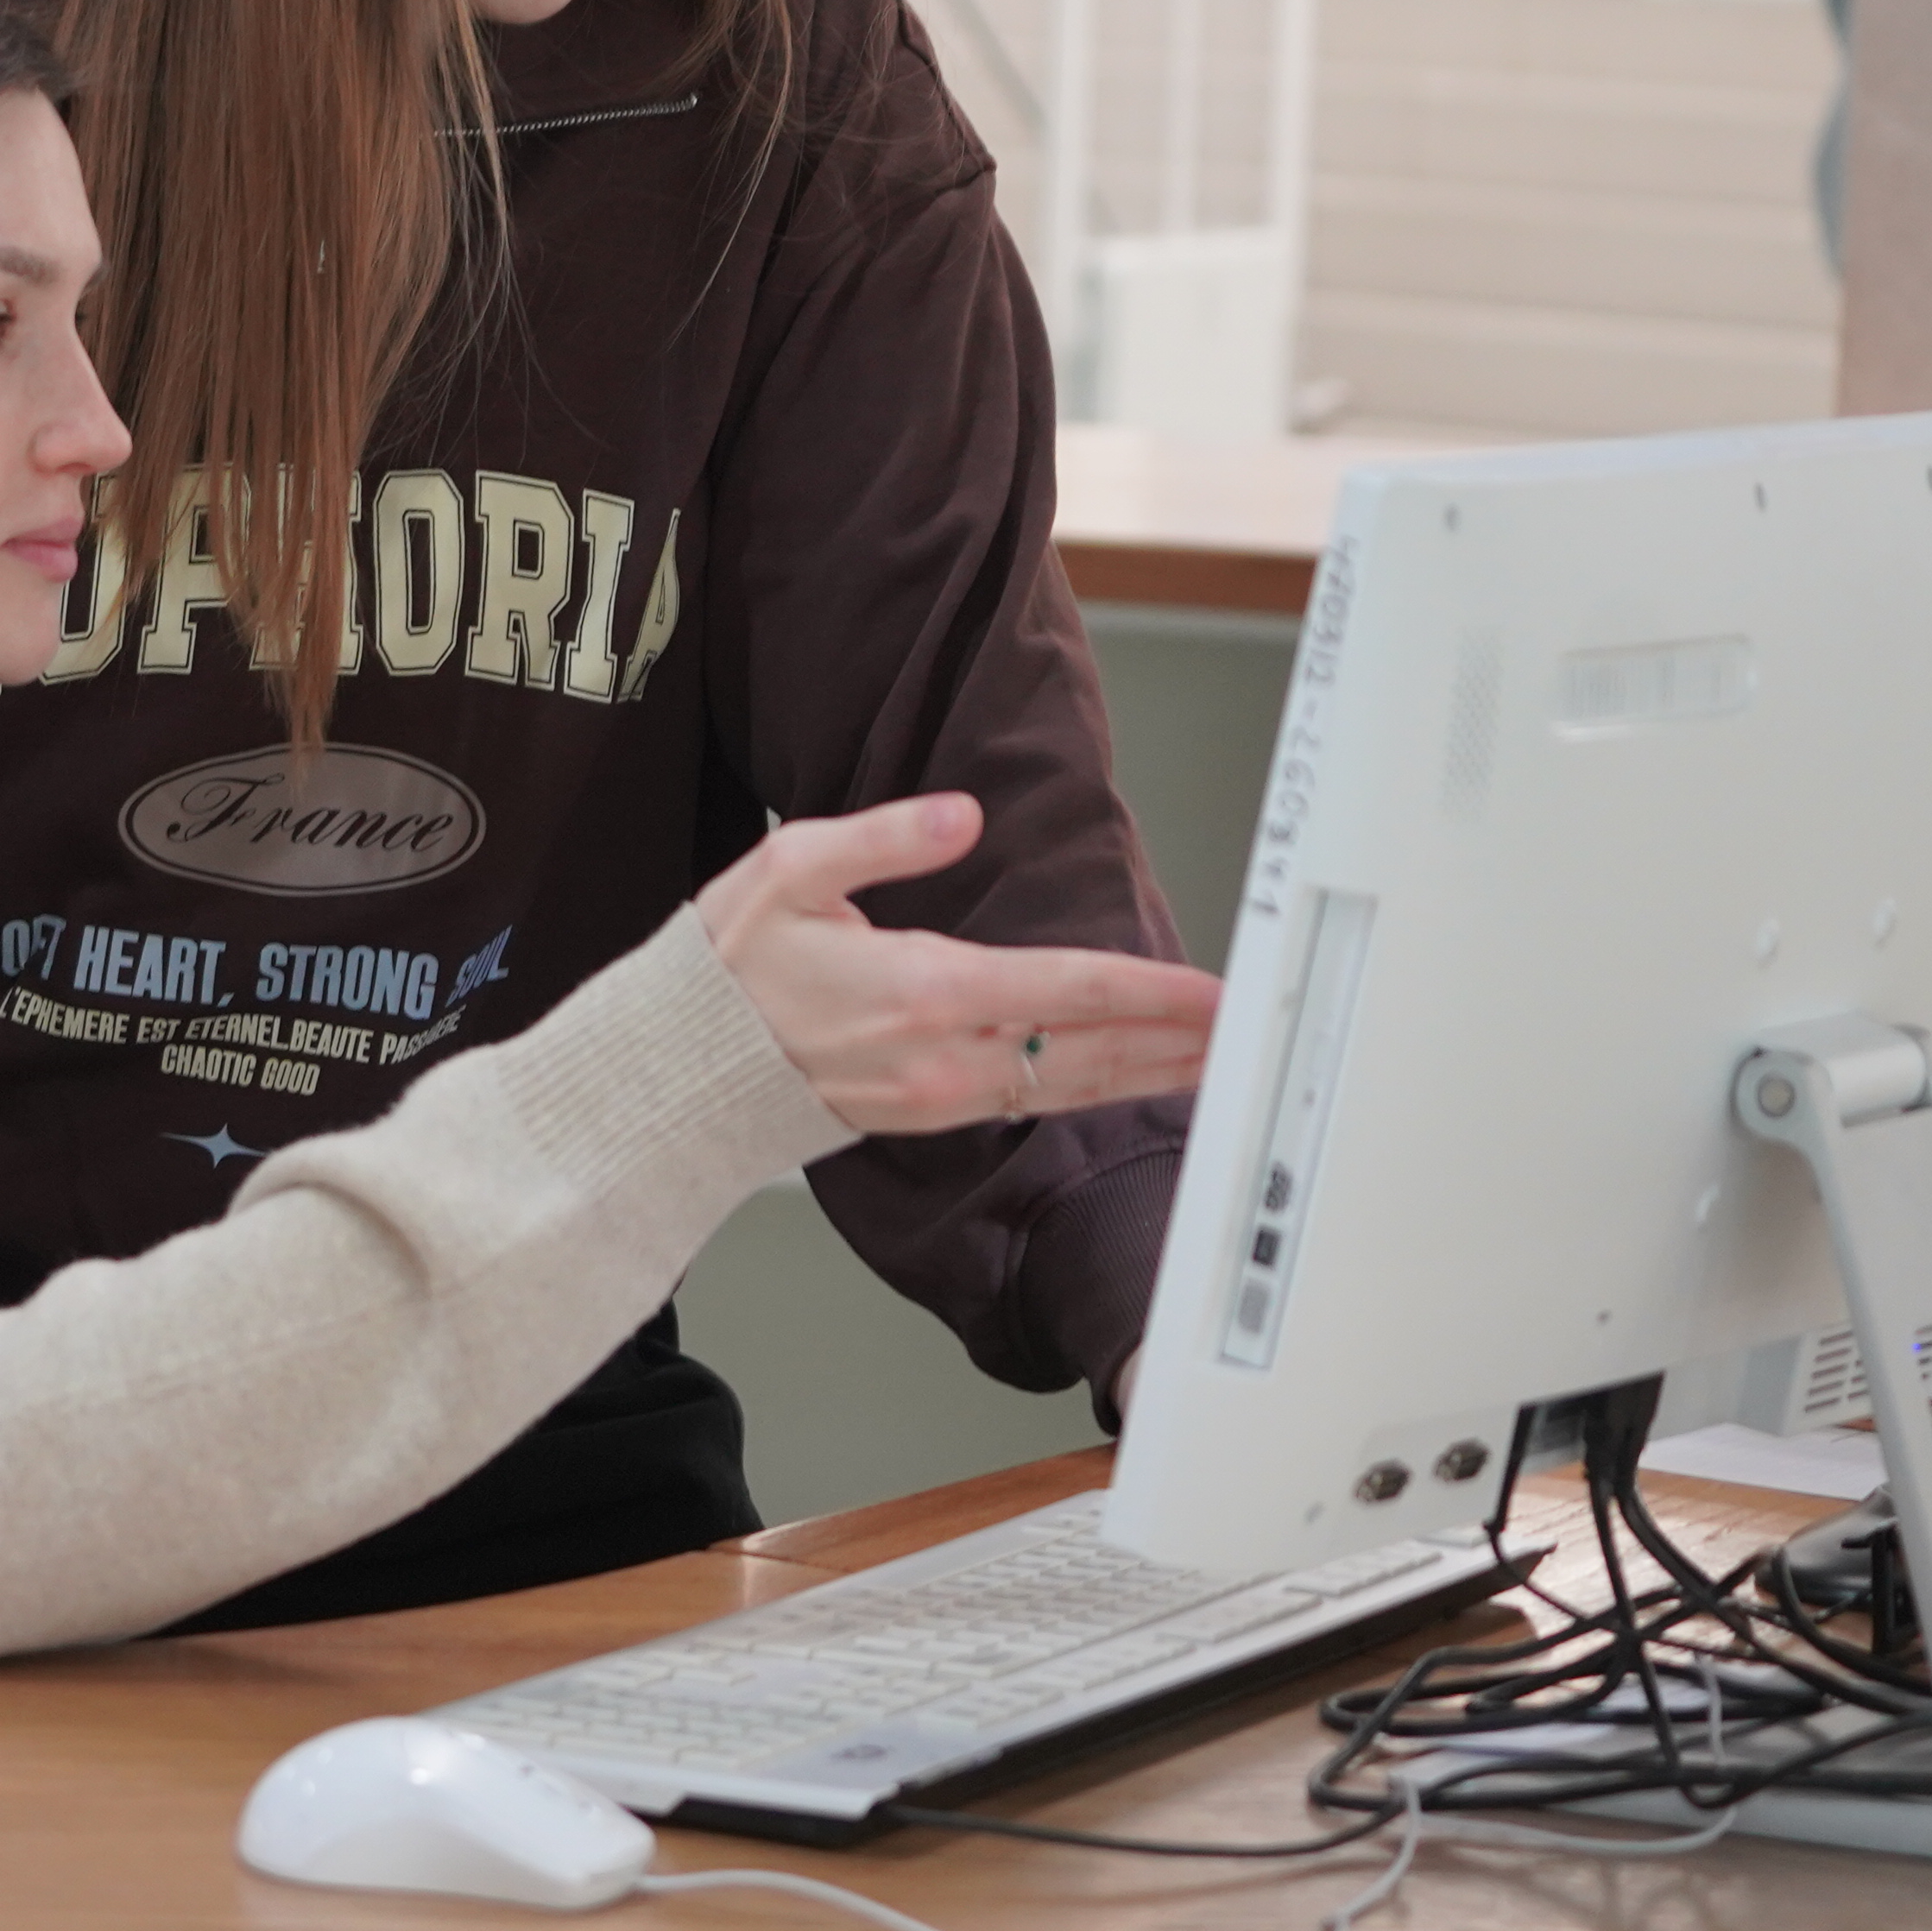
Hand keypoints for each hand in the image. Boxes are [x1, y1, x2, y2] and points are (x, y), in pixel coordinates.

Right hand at [696, 793, 1223, 1135]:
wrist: (681, 1070)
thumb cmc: (728, 971)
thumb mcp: (791, 871)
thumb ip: (885, 838)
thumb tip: (964, 816)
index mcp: (925, 988)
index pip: (1070, 988)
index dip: (1154, 992)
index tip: (1216, 992)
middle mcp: (946, 1053)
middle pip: (1093, 1049)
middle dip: (1179, 1042)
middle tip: (1250, 1033)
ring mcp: (941, 1095)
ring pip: (1072, 1086)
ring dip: (1148, 1073)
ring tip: (1212, 1061)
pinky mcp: (929, 1114)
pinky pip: (1034, 1103)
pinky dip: (1093, 1091)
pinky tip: (1124, 1079)